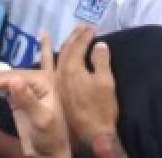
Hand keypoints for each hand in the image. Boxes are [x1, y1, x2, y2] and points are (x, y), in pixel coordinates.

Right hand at [0, 31, 69, 157]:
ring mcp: (24, 90)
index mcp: (43, 82)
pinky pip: (0, 89)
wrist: (48, 154)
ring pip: (1, 81)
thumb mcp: (41, 120)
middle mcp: (33, 82)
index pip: (14, 78)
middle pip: (6, 75)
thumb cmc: (50, 138)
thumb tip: (14, 80)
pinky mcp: (16, 99)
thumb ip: (28, 100)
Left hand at [56, 26, 120, 155]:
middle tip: (83, 27)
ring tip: (73, 37)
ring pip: (59, 58)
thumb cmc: (101, 109)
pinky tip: (60, 57)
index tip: (93, 27)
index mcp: (71, 68)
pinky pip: (55, 68)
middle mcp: (60, 73)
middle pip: (65, 49)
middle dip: (75, 37)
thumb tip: (99, 45)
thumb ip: (101, 61)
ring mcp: (57, 84)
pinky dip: (57, 58)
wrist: (92, 135)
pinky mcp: (58, 93)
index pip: (76, 46)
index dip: (85, 35)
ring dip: (66, 45)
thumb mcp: (106, 83)